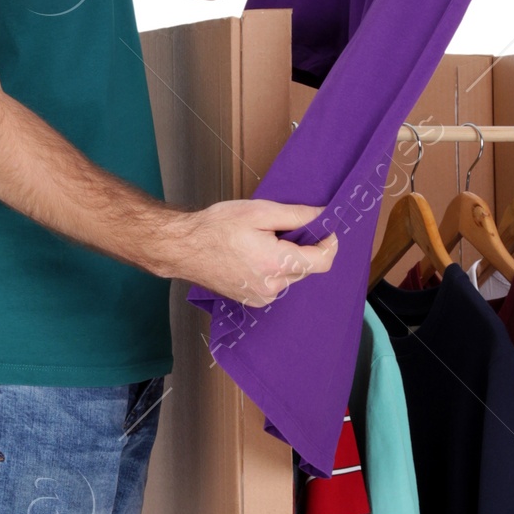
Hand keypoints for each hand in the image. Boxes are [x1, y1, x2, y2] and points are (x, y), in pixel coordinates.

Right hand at [172, 198, 337, 304]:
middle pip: (307, 268)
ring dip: (288, 259)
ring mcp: (262, 298)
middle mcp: (272, 287)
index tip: (325, 229)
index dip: (329, 243)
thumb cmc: (217, 227)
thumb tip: (323, 215)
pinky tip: (255, 255)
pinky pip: (277, 284)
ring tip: (264, 241)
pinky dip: (274, 269)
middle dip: (303, 247)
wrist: (184, 248)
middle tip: (283, 228)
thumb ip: (297, 215)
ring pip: (292, 276)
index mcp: (276, 264)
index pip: (322, 262)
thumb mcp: (260, 212)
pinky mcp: (253, 301)